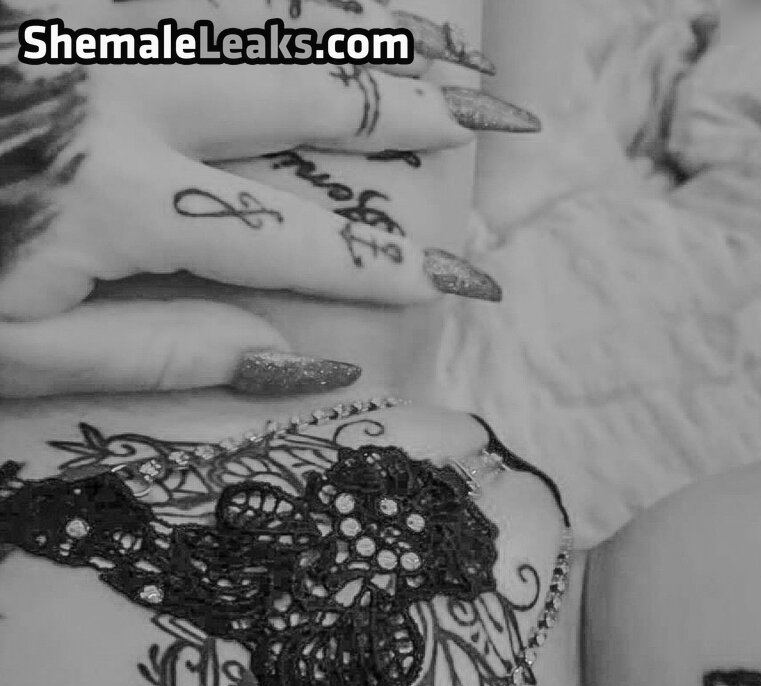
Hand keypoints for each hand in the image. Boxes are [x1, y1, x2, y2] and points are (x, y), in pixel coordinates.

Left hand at [0, 0, 537, 396]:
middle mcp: (123, 98)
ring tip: (446, 45)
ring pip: (257, 19)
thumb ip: (173, 352)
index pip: (300, 242)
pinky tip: (321, 8)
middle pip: (304, 99)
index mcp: (124, 202)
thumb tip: (307, 360)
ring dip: (361, 32)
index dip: (395, 266)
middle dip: (416, 113)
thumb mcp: (34, 354)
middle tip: (499, 122)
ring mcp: (88, 35)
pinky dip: (268, 3)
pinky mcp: (65, 13)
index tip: (474, 281)